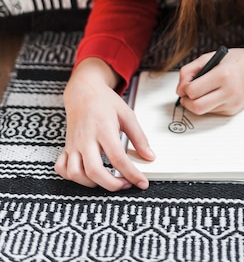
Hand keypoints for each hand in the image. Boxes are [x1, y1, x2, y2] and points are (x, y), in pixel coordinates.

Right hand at [54, 58, 154, 190]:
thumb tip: (149, 156)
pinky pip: (62, 168)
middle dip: (111, 184)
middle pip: (94, 170)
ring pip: (75, 173)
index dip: (131, 174)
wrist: (83, 91)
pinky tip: (85, 175)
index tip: (142, 183)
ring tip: (107, 179)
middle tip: (125, 184)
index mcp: (104, 129)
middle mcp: (86, 138)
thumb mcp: (127, 114)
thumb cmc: (105, 101)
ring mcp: (73, 144)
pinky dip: (71, 177)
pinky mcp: (66, 146)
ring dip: (92, 183)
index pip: (118, 158)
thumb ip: (139, 137)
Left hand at [176, 42, 243, 115]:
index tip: (184, 84)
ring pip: (203, 111)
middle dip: (186, 101)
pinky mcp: (232, 111)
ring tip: (199, 92)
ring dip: (196, 103)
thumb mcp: (210, 57)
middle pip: (197, 107)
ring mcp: (232, 104)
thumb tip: (180, 88)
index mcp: (223, 75)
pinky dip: (207, 104)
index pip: (193, 90)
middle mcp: (229, 92)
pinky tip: (212, 94)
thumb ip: (190, 70)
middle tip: (186, 94)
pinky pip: (212, 111)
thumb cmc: (235, 61)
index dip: (184, 88)